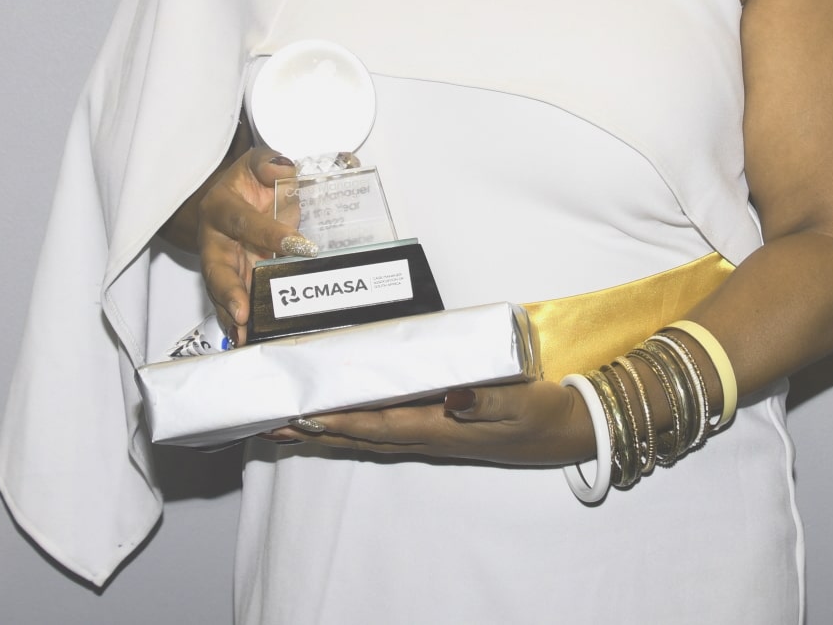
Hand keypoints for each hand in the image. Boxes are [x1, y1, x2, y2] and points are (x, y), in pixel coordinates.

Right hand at [197, 149, 313, 346]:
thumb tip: (281, 170)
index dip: (270, 233)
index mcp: (221, 206)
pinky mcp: (229, 280)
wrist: (233, 196)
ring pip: (221, 291)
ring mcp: (220, 263)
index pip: (245, 221)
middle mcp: (214, 238)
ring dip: (230, 313)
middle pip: (216, 267)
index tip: (299, 246)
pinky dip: (236, 321)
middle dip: (229, 290)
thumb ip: (269, 163)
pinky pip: (230, 302)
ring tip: (243, 334)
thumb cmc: (248, 182)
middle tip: (243, 311)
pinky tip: (245, 338)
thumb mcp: (257, 162)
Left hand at [269, 380, 595, 467]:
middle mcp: (426, 435)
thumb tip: (452, 397)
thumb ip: (489, 400)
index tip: (302, 413)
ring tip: (287, 422)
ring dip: (326, 430)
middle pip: (359, 434)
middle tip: (271, 420)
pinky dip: (353, 424)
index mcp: (440, 428)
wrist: (561, 432)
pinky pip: (384, 428)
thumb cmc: (539, 413)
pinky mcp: (436, 426)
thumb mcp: (521, 402)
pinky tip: (339, 417)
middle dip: (315, 429)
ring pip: (367, 434)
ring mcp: (429, 434)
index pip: (378, 424)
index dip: (338, 420)